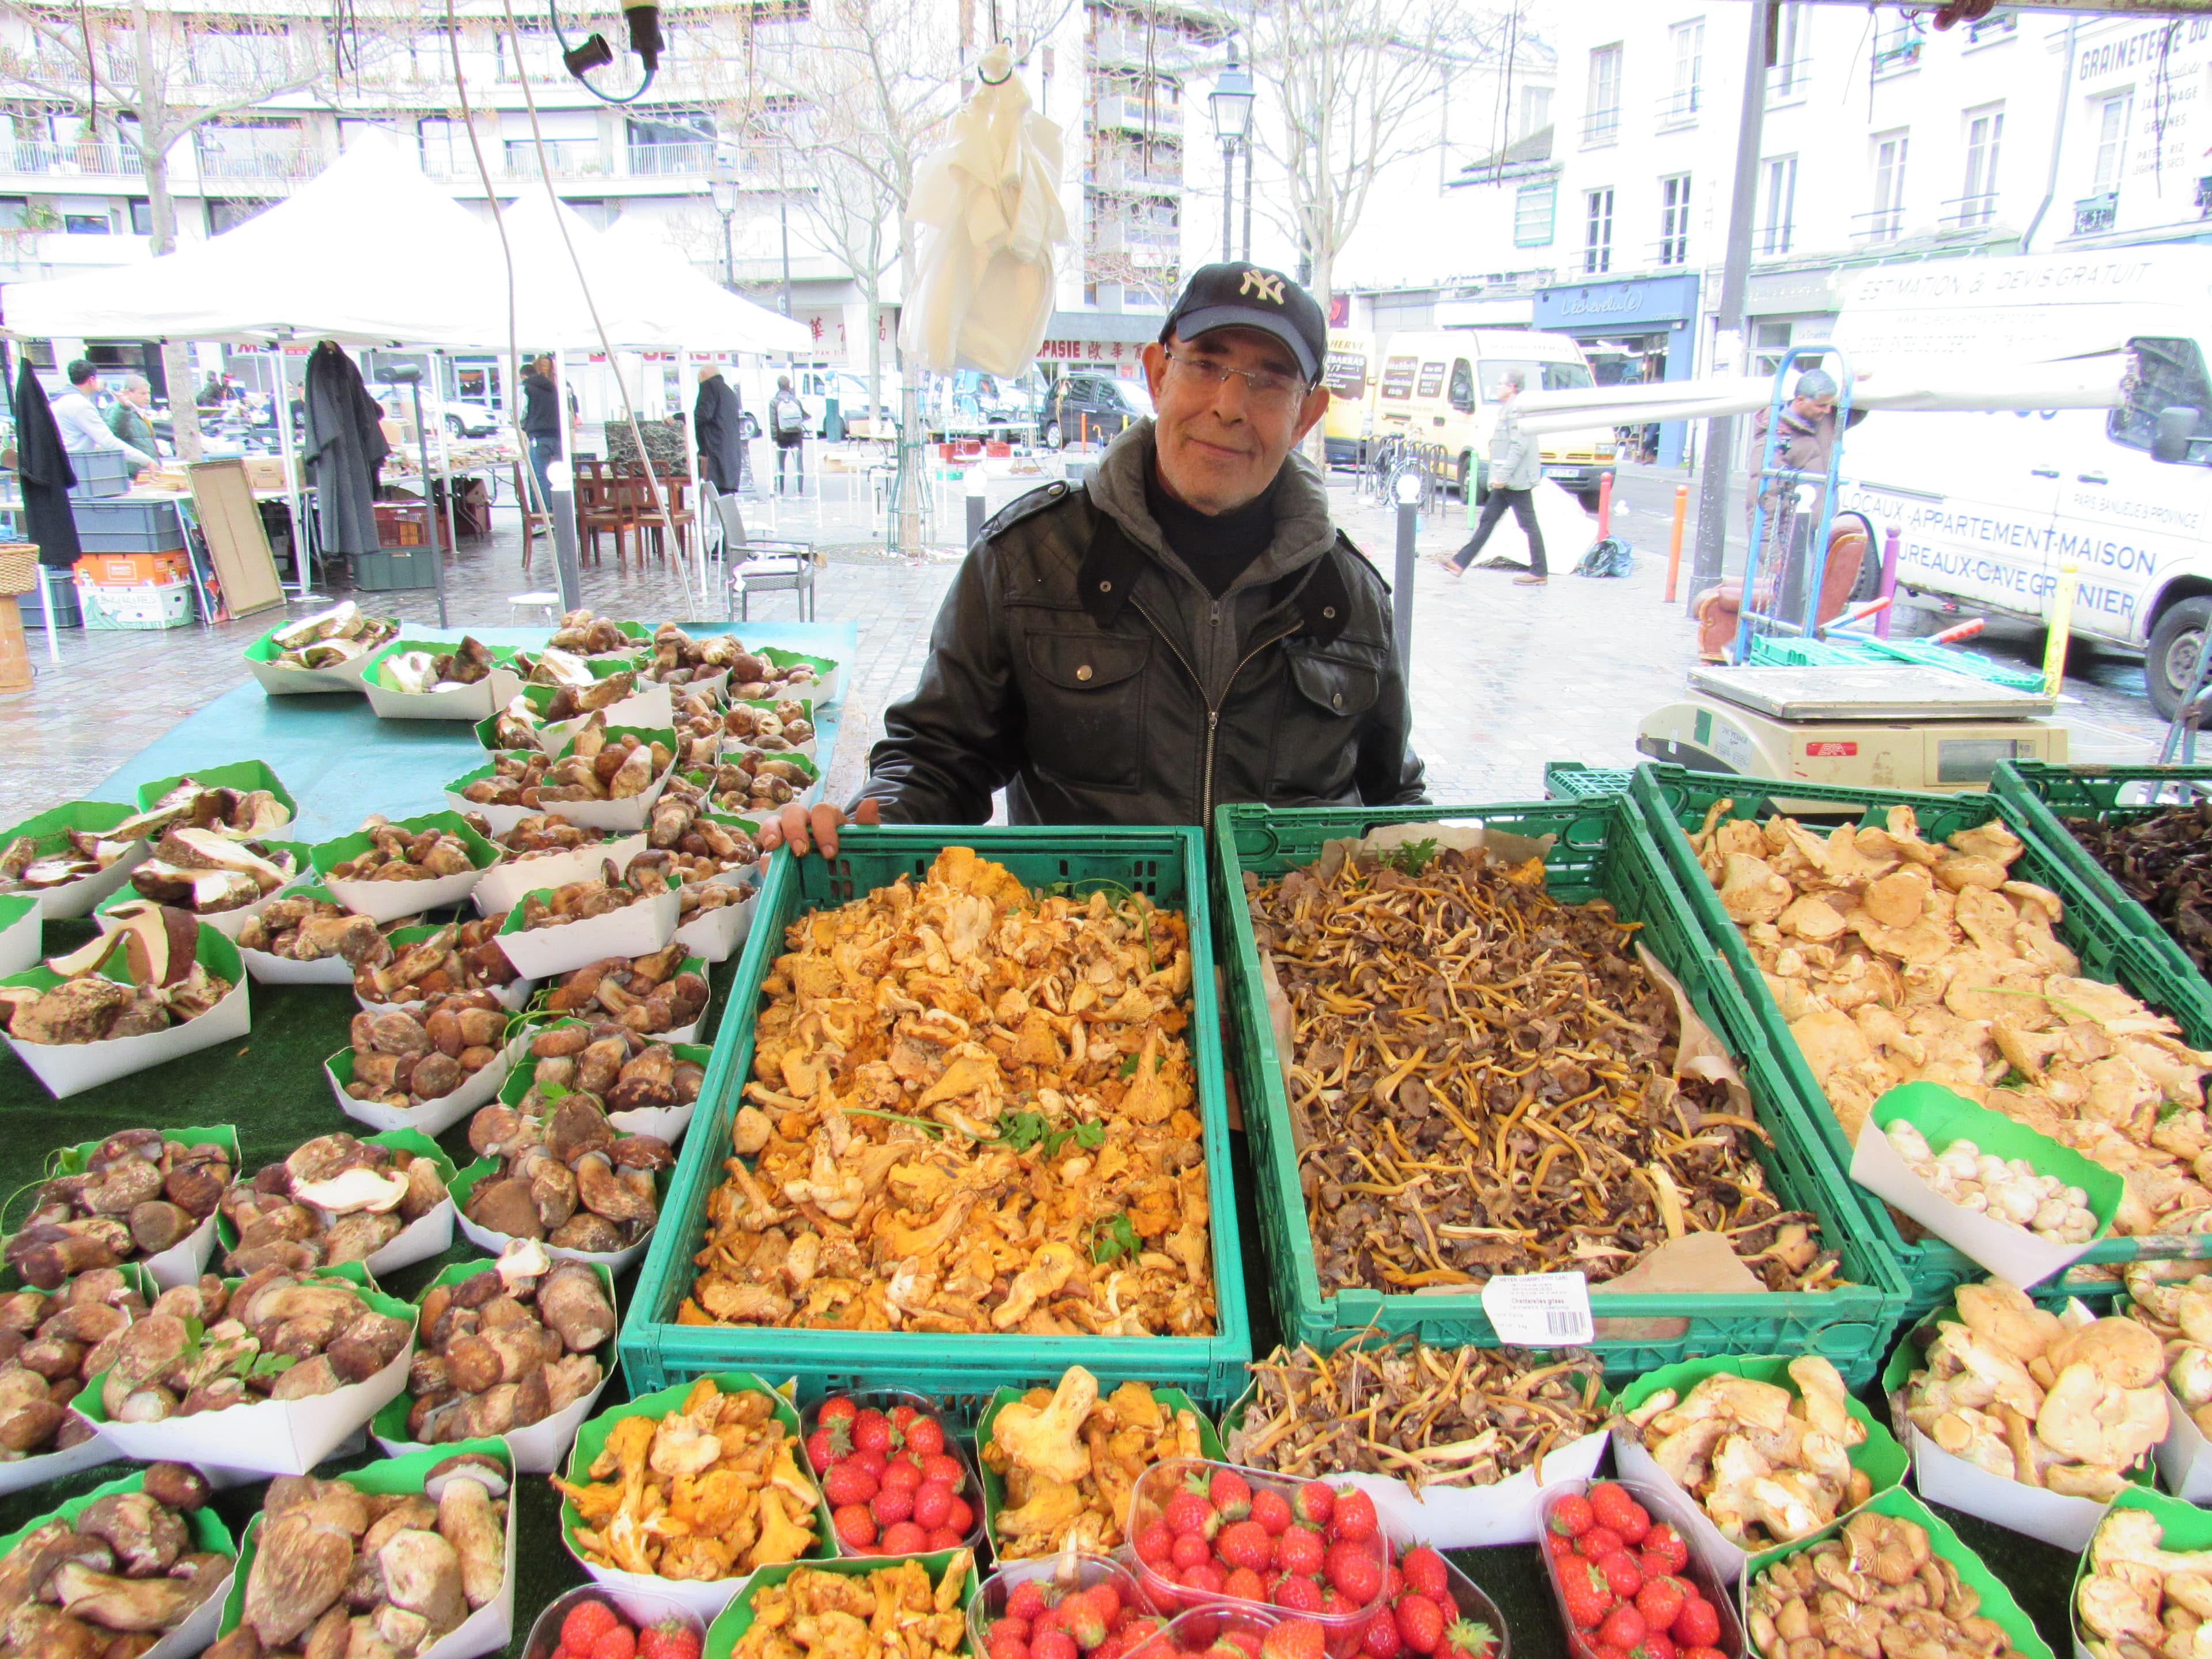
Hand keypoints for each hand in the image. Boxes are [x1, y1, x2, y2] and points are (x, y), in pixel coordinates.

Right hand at [756, 797, 879, 860]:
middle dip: (795, 829)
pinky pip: (765, 853)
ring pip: (773, 823)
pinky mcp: (776, 856)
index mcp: (827, 818)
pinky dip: (766, 859)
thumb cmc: (852, 853)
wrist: (842, 875)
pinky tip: (770, 868)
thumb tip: (870, 803)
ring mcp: (786, 837)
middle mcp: (805, 822)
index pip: (822, 811)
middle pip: (793, 811)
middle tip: (801, 851)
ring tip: (775, 847)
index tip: (830, 853)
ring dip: (772, 832)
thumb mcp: (864, 842)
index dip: (824, 828)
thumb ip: (868, 825)